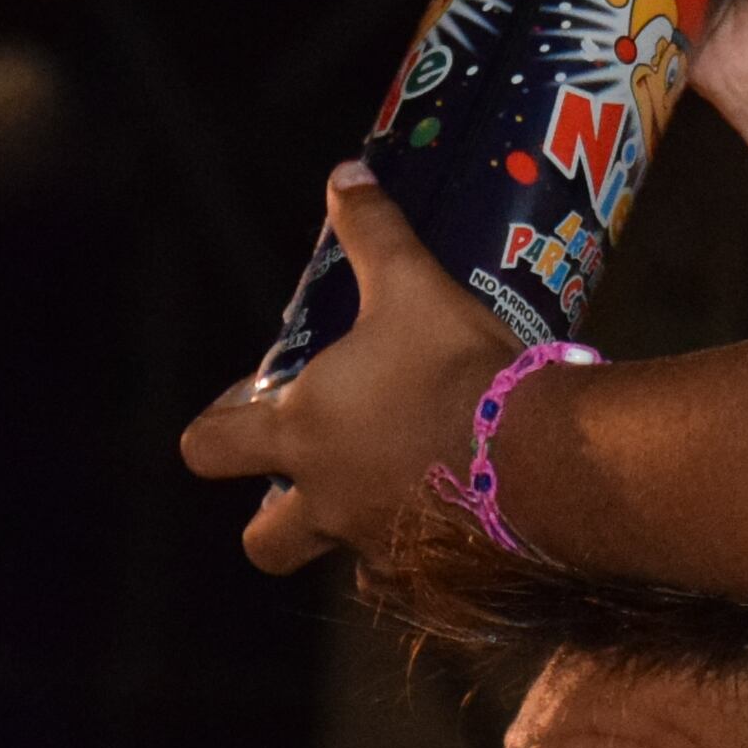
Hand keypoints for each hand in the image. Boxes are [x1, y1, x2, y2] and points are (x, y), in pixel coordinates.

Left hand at [181, 166, 518, 571]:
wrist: (540, 457)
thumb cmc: (457, 368)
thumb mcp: (413, 285)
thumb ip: (373, 232)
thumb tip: (346, 172)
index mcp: (302, 433)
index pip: (207, 448)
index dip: (213, 429)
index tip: (244, 408)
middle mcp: (326, 500)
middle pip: (263, 541)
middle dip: (274, 515)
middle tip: (318, 468)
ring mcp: (376, 546)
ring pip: (341, 555)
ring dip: (355, 527)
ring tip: (403, 481)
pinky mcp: (432, 575)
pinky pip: (409, 574)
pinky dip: (421, 549)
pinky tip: (457, 510)